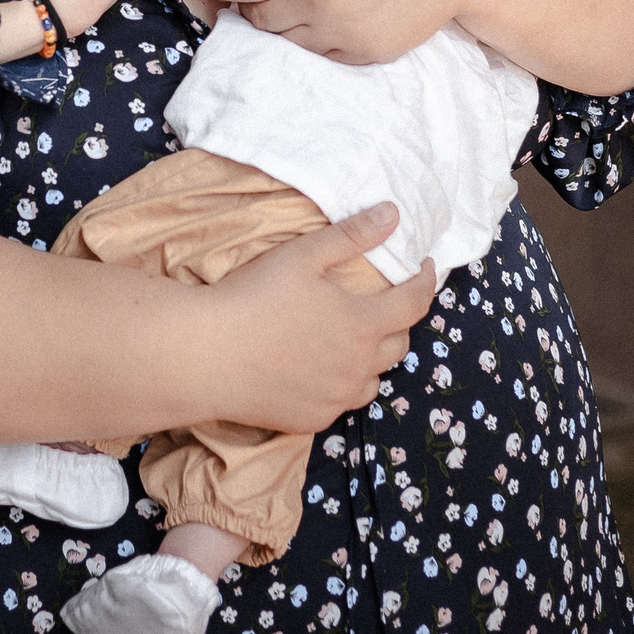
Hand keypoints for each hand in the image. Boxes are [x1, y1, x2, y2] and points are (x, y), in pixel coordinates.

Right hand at [200, 202, 435, 433]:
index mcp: (363, 323)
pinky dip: (339, 385)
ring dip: (372, 359)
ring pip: (373, 380)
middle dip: (398, 321)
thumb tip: (394, 214)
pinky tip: (318, 370)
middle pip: (399, 345)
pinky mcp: (312, 419)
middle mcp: (359, 366)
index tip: (423, 267)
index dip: (426, 282)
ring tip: (352, 341)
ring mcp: (336, 397)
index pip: (415, 303)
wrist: (207, 354)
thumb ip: (352, 235)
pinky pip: (340, 403)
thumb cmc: (254, 297)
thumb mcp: (303, 255)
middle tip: (382, 303)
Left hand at [207, 0, 458, 62]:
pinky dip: (312, 37)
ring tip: (287, 2)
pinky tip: (321, 15)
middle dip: (247, 5)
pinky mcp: (365, 52)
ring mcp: (343, 33)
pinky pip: (320, 53)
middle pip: (258, 18)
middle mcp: (320, 3)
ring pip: (286, 39)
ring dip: (279, 22)